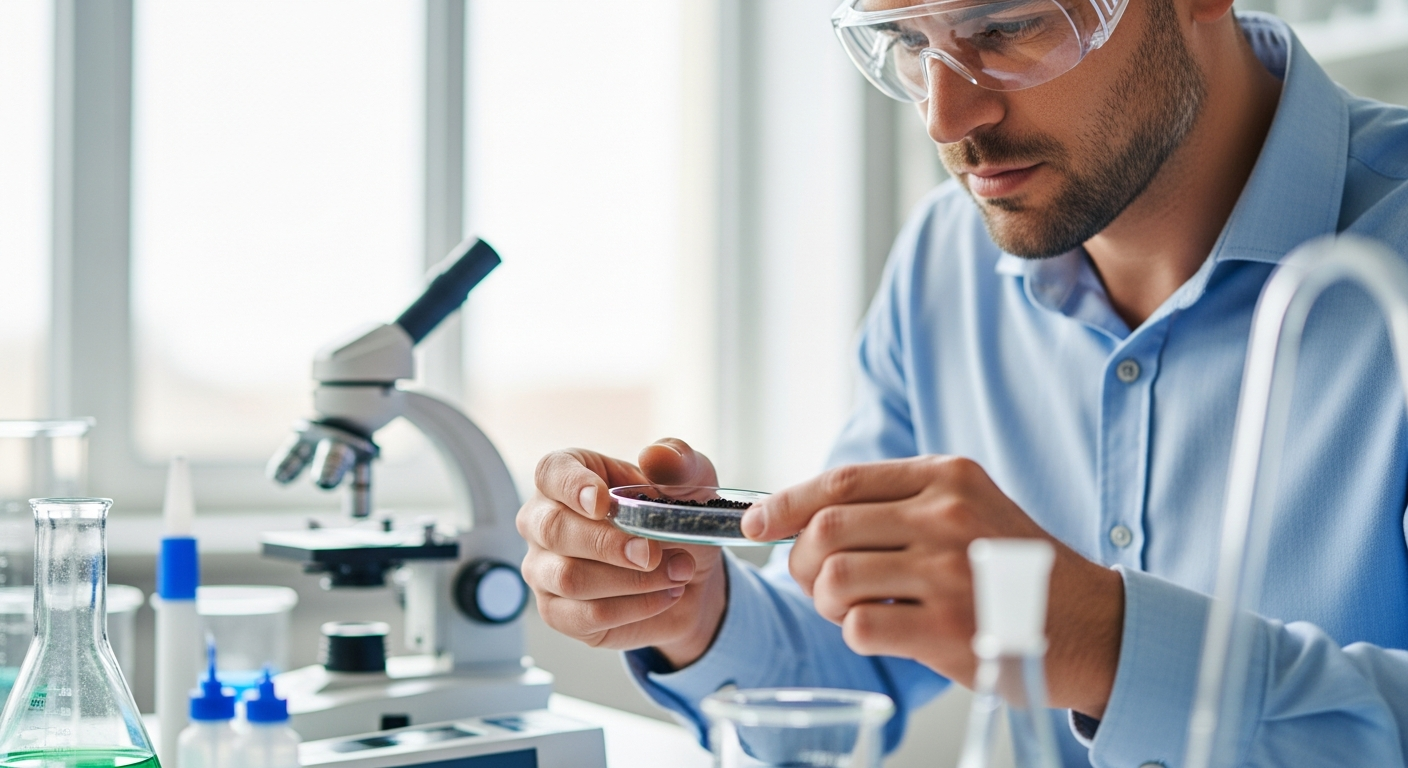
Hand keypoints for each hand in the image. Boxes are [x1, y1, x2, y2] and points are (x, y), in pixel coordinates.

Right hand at [517, 439, 727, 667]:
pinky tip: (665, 595)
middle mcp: (544, 521)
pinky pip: (584, 615)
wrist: (690, 576)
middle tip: (653, 553)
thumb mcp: (692, 484)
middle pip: (554, 530)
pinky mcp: (558, 612)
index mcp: (569, 477)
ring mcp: (544, 569)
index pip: (550, 473)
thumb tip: (656, 455)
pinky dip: (633, 607)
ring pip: (568, 578)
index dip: (571, 486)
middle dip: (608, 544)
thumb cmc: (676, 520)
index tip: (602, 502)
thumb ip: (679, 463)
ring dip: (630, 580)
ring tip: (676, 573)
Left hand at [742, 455, 1123, 717]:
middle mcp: (947, 515)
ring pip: (835, 578)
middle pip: (827, 529)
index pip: (841, 481)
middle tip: (816, 583)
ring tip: (851, 609)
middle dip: (802, 562)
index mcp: (946, 476)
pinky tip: (882, 631)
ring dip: (826, 601)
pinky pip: (860, 626)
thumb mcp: (967, 506)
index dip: (786, 503)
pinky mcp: (949, 626)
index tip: (757, 524)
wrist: (1092, 623)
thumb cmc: (1014, 568)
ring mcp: (949, 571)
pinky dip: (855, 632)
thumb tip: (804, 516)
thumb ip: (897, 502)